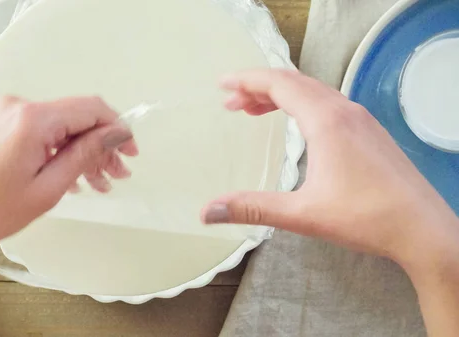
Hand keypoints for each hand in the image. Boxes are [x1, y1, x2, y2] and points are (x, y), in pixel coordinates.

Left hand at [0, 96, 136, 255]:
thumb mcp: (47, 188)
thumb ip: (85, 154)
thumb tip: (116, 133)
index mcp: (31, 118)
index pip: (91, 108)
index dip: (117, 129)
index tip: (131, 154)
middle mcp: (17, 106)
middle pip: (74, 118)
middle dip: (99, 146)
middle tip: (116, 177)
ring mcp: (2, 113)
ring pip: (56, 127)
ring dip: (79, 151)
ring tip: (95, 184)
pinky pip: (36, 131)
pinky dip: (55, 150)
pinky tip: (66, 175)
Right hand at [201, 69, 458, 266]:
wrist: (422, 229)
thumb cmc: (366, 218)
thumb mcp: (302, 214)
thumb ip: (253, 208)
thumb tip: (208, 210)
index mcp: (326, 121)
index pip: (279, 84)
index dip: (247, 80)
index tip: (222, 85)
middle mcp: (344, 111)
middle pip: (294, 82)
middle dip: (258, 88)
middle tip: (231, 104)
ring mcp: (361, 119)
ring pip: (313, 91)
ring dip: (281, 95)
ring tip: (254, 111)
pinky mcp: (370, 131)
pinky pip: (329, 103)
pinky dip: (302, 105)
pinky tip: (297, 125)